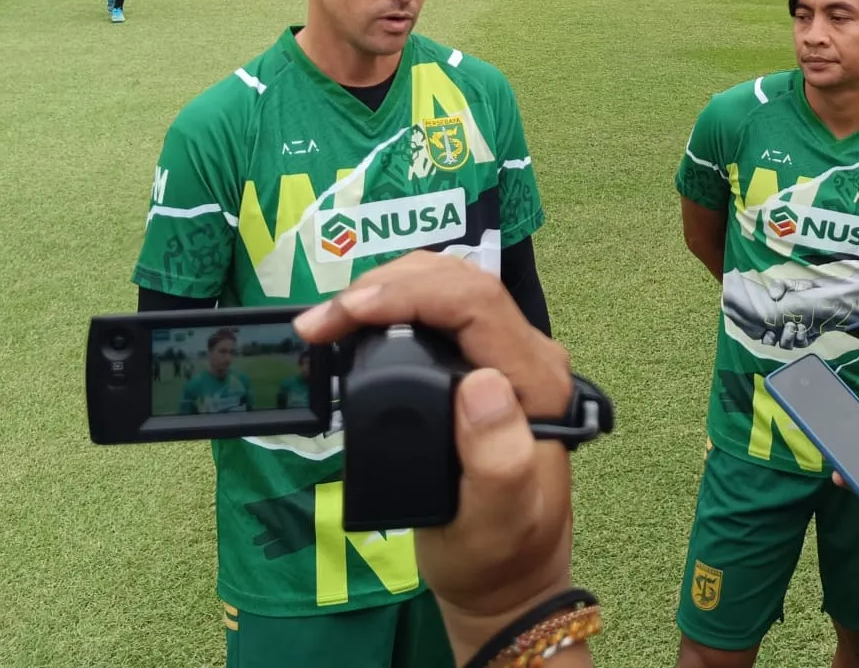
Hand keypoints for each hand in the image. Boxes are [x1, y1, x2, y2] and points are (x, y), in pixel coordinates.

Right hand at [294, 252, 574, 663]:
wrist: (503, 577)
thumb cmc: (497, 554)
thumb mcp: (498, 521)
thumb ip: (499, 458)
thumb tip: (481, 385)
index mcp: (537, 381)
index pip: (476, 302)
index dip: (407, 293)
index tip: (343, 314)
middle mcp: (527, 357)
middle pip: (460, 280)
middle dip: (387, 283)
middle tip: (322, 319)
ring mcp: (505, 356)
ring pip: (448, 285)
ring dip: (388, 286)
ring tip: (332, 318)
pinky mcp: (481, 363)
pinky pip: (439, 310)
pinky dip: (393, 302)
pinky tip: (358, 321)